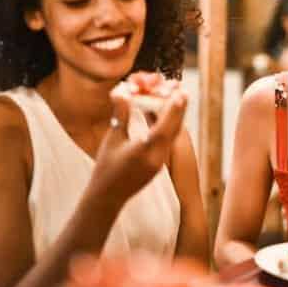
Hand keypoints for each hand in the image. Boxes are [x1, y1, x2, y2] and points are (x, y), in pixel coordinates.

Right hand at [88, 88, 187, 206]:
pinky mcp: (160, 164)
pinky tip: (169, 116)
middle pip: (173, 129)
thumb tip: (122, 90)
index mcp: (145, 151)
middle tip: (182, 90)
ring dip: (175, 117)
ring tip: (178, 98)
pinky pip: (168, 141)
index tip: (180, 93)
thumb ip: (121, 114)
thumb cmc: (106, 167)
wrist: (108, 196)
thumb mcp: (113, 139)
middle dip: (178, 109)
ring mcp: (160, 162)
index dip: (173, 109)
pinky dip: (169, 127)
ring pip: (173, 135)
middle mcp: (157, 157)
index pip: (164, 127)